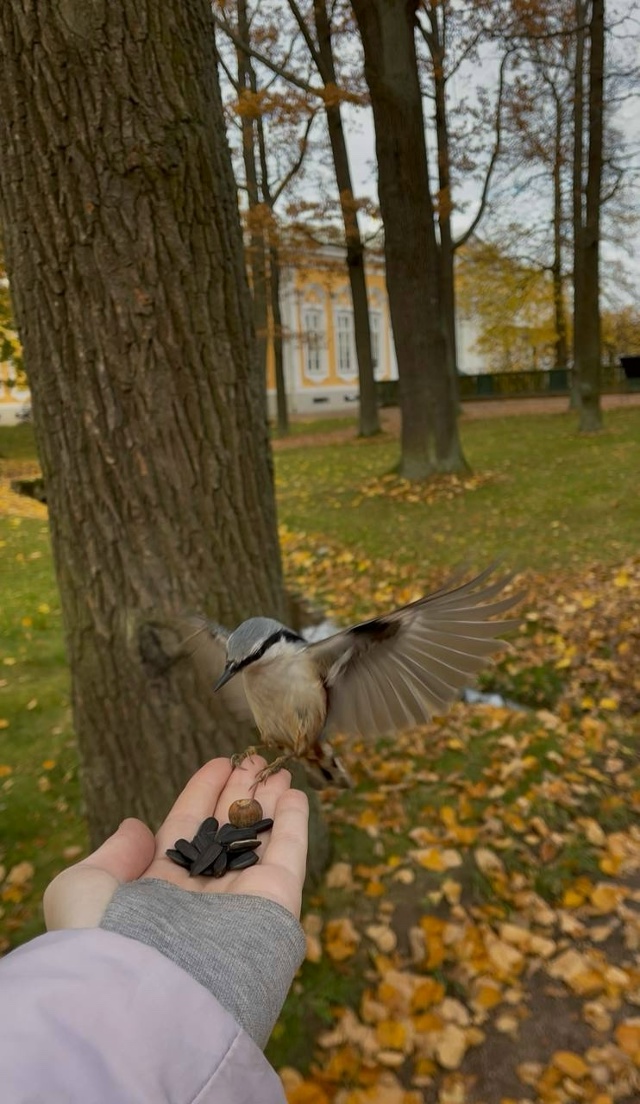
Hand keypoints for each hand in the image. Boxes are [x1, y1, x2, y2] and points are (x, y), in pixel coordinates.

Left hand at [44, 757, 308, 929]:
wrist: (148, 996)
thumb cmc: (104, 942)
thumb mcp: (83, 888)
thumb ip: (113, 854)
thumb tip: (136, 828)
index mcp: (158, 890)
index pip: (186, 828)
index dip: (202, 794)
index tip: (219, 763)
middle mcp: (202, 895)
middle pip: (227, 831)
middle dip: (240, 794)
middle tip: (255, 759)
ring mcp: (241, 901)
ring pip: (260, 839)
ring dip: (271, 802)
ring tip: (279, 768)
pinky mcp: (274, 906)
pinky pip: (288, 856)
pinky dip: (294, 824)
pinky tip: (294, 793)